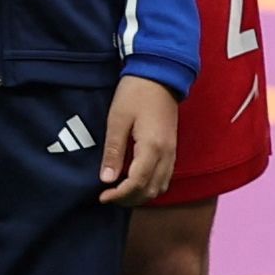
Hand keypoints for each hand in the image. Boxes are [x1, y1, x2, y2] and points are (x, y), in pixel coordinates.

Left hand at [98, 75, 182, 201]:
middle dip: (129, 199)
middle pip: (151, 190)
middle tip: (108, 197)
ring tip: (119, 193)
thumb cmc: (135, 93)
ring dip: (141, 195)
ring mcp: (172, 153)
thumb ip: (114, 151)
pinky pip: (165, 177)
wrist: (159, 75)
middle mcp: (166, 154)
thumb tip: (106, 179)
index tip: (102, 197)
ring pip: (160, 187)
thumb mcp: (117, 120)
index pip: (137, 183)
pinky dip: (150, 186)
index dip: (119, 195)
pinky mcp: (172, 149)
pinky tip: (134, 182)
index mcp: (152, 147)